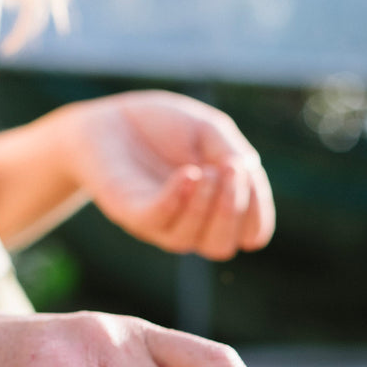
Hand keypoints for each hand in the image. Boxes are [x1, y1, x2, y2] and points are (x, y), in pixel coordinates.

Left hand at [59, 91, 275, 259]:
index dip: (258, 211)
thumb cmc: (162, 127)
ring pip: (191, 240)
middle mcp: (190, 224)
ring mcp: (159, 223)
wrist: (108, 121)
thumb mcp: (208, 131)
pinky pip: (158, 220)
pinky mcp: (130, 212)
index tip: (247, 171)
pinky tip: (187, 175)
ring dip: (206, 205)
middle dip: (234, 211)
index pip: (249, 232)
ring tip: (205, 170)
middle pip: (222, 246)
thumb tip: (246, 174)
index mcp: (216, 209)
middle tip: (231, 171)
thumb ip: (231, 152)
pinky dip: (177, 200)